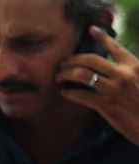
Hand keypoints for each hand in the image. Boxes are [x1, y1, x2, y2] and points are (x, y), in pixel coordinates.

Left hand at [57, 25, 138, 144]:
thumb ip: (127, 72)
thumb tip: (108, 69)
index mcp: (134, 66)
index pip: (115, 47)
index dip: (101, 37)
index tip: (91, 30)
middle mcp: (124, 74)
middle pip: (90, 59)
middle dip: (72, 59)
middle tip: (63, 63)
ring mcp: (114, 89)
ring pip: (82, 74)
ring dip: (66, 74)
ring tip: (59, 76)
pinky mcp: (106, 105)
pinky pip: (81, 95)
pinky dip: (69, 93)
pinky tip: (65, 93)